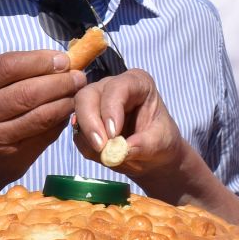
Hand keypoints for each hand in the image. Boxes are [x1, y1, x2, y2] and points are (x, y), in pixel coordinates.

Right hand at [0, 50, 86, 194]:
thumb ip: (15, 73)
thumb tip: (60, 61)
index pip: (7, 66)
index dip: (39, 61)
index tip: (62, 59)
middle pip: (27, 92)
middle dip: (59, 82)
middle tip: (78, 77)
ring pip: (40, 116)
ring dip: (65, 102)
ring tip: (77, 93)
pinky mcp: (12, 159)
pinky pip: (46, 135)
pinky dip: (61, 121)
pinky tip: (67, 112)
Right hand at [72, 70, 200, 191]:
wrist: (153, 156)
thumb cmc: (161, 140)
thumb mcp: (162, 143)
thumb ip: (145, 145)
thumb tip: (121, 151)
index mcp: (136, 83)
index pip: (117, 87)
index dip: (111, 109)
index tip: (113, 134)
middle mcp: (111, 88)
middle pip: (88, 96)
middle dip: (90, 122)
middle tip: (101, 148)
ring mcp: (96, 103)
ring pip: (78, 112)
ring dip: (88, 137)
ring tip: (107, 155)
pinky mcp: (86, 121)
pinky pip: (77, 132)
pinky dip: (87, 147)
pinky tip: (104, 154)